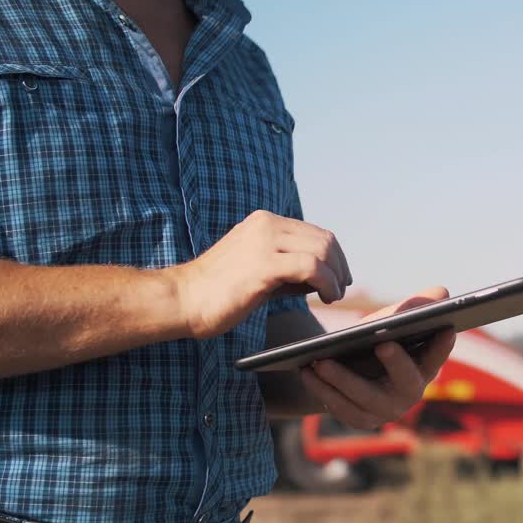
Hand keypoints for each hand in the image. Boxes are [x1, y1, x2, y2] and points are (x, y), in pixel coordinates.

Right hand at [165, 210, 352, 338]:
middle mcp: (266, 225)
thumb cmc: (218, 292)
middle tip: (340, 289)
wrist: (182, 300)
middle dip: (340, 266)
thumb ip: (289, 266)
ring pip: (322, 251)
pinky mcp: (263, 265)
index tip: (340, 277)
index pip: (314, 232)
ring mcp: (264, 242)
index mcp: (264, 222)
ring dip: (335, 276)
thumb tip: (323, 275)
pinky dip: (327, 283)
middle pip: (324, 239)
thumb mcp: (259, 268)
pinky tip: (326, 297)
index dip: (335, 256)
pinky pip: (312, 267)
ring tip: (333, 296)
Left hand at [298, 287, 457, 428]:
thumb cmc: (374, 340)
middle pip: (407, 382)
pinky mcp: (360, 420)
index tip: (446, 329)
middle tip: (383, 344)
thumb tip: (442, 294)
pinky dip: (322, 390)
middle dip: (397, 363)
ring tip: (321, 361)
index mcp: (424, 367)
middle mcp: (410, 393)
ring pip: (366, 399)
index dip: (443, 346)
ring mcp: (386, 411)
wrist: (345, 370)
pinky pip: (342, 409)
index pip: (438, 356)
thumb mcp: (390, 321)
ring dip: (343, 380)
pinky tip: (308, 372)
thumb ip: (414, 307)